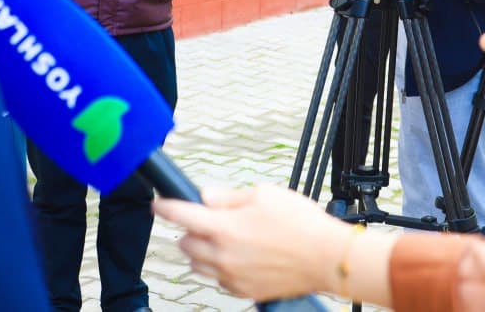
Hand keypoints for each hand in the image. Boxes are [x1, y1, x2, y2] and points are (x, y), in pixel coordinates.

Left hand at [153, 187, 353, 299]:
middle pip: (185, 244)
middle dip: (188, 230)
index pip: (180, 215)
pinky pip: (218, 280)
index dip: (164, 206)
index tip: (157, 203)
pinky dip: (219, 268)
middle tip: (204, 220)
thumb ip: (228, 196)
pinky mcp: (243, 291)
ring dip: (200, 251)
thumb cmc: (300, 223)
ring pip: (197, 265)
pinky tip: (237, 257)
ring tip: (221, 240)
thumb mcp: (264, 194)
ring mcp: (231, 276)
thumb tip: (207, 197)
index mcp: (223, 227)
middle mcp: (222, 255)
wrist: (326, 258)